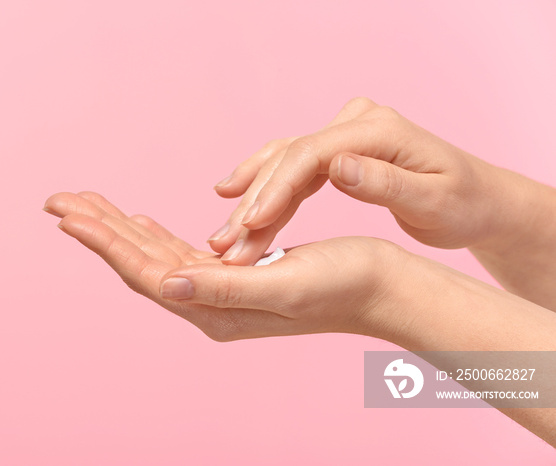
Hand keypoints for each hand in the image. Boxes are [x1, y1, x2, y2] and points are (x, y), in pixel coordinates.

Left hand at [42, 191, 402, 341]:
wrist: (382, 288)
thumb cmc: (343, 285)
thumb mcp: (284, 284)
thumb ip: (223, 288)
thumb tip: (164, 286)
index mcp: (215, 311)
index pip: (145, 273)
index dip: (104, 243)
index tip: (68, 214)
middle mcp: (209, 305)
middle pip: (140, 263)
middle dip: (99, 230)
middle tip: (59, 200)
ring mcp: (220, 292)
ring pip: (156, 255)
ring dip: (121, 229)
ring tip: (88, 204)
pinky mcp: (236, 274)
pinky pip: (182, 254)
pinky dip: (156, 234)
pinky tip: (142, 222)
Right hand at [209, 97, 526, 264]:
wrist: (478, 198)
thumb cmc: (463, 204)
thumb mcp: (432, 201)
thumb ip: (384, 182)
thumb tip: (337, 166)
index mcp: (378, 130)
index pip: (312, 153)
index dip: (277, 188)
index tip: (250, 224)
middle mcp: (356, 122)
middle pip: (291, 157)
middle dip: (256, 201)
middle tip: (224, 242)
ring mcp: (345, 132)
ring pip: (285, 160)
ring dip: (252, 195)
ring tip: (222, 228)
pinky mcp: (339, 148)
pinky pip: (294, 165)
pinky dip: (266, 185)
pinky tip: (236, 197)